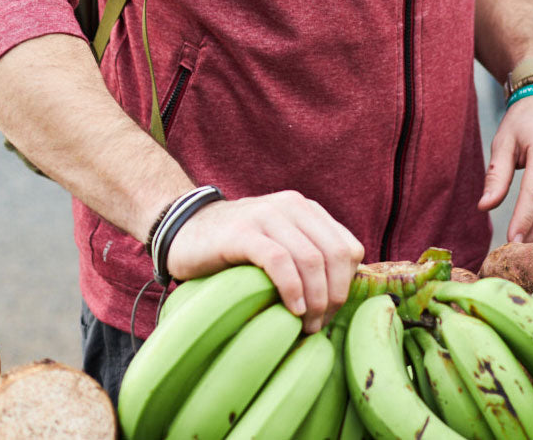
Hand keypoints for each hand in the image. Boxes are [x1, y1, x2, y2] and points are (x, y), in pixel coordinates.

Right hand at [164, 191, 363, 332]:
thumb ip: (305, 256)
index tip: (331, 313)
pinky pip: (279, 260)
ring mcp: (267, 216)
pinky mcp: (242, 233)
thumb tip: (336, 299)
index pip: (349, 248)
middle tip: (320, 325)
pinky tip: (292, 310)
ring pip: (310, 259)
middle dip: (334, 296)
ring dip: (316, 299)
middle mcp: (293, 207)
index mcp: (307, 211)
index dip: (346, 284)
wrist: (183, 229)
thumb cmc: (234, 249)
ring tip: (306, 325)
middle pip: (335, 255)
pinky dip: (292, 288)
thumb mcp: (278, 243)